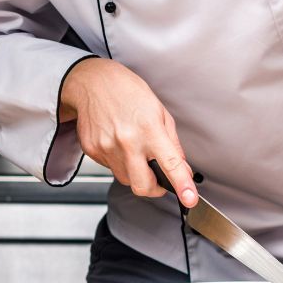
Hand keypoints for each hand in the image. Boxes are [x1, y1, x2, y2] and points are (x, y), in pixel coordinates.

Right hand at [59, 57, 198, 207]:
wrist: (92, 83)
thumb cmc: (128, 92)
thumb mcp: (159, 111)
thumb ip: (172, 143)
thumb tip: (182, 167)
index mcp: (149, 128)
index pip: (170, 163)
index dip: (182, 184)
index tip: (189, 199)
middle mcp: (127, 141)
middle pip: (143, 186)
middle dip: (154, 188)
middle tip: (158, 178)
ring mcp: (107, 148)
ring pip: (126, 179)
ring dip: (135, 171)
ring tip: (132, 147)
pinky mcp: (92, 151)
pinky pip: (110, 168)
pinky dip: (118, 161)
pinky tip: (117, 142)